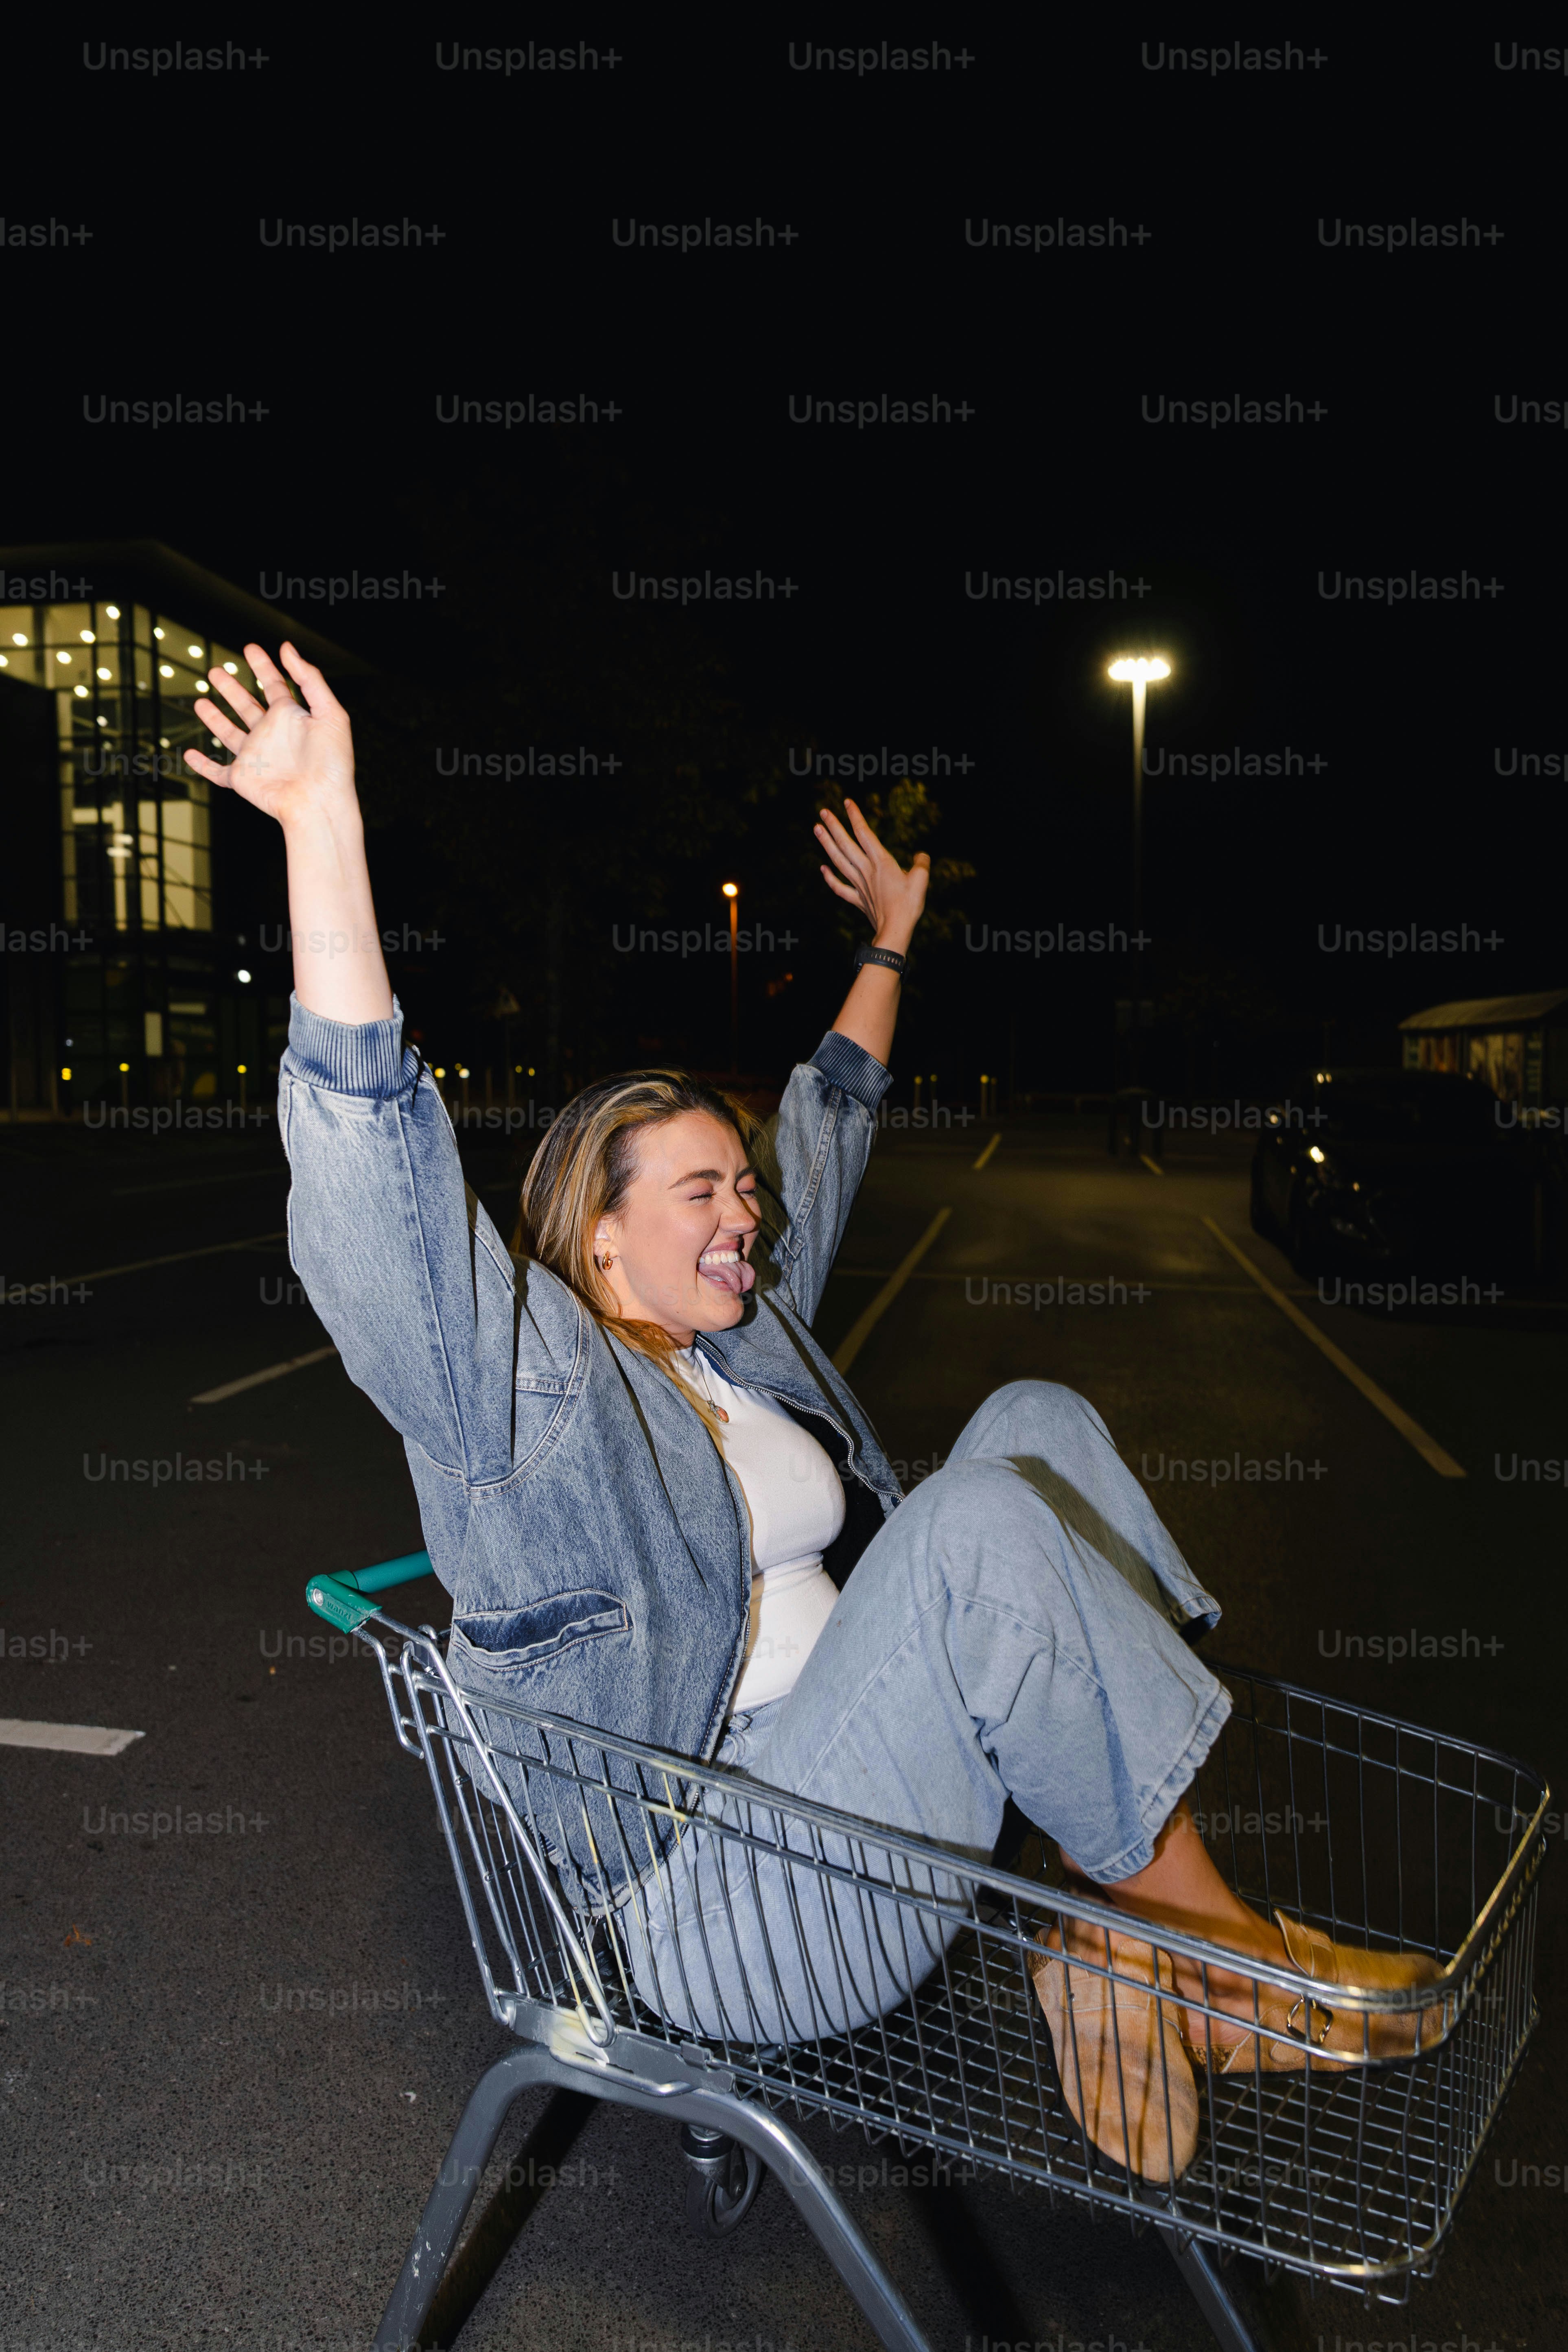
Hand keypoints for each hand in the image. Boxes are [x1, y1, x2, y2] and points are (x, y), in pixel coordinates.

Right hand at [184, 641, 356, 832]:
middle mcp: (271, 735)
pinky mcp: (242, 778)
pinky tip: (188, 754)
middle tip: (215, 671)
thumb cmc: (332, 763)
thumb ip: (310, 679)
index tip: (249, 647)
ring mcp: (255, 757)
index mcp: (291, 718)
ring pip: (229, 734)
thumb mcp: (330, 713)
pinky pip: (217, 772)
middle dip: (231, 688)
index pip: (274, 685)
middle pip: (247, 705)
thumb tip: (286, 649)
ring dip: (214, 718)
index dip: (262, 666)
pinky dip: (201, 765)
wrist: (320, 803)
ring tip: (200, 701)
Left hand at [814, 798, 929, 950]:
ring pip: (838, 860)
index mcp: (881, 862)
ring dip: (826, 844)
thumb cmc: (909, 904)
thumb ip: (920, 864)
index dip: (855, 816)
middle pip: (846, 844)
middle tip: (823, 812)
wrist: (895, 930)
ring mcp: (859, 885)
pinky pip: (839, 887)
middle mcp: (866, 870)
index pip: (865, 833)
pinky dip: (829, 878)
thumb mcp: (921, 880)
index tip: (846, 802)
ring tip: (816, 830)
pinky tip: (822, 869)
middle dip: (834, 826)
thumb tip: (920, 856)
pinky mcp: (858, 900)